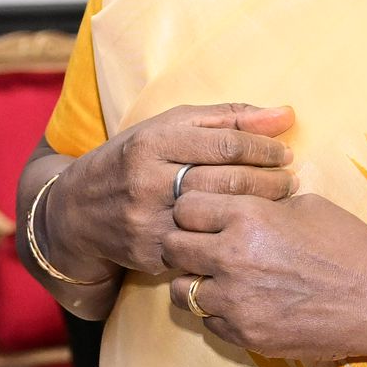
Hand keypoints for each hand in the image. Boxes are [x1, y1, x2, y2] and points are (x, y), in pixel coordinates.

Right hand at [52, 105, 295, 282]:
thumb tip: (286, 114)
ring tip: (279, 203)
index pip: (224, 143)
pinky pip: (202, 246)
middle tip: (290, 180)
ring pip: (217, 216)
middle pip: (225, 181)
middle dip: (268, 181)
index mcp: (152, 142)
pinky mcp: (150, 252)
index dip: (263, 149)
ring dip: (257, 210)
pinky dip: (230, 238)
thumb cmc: (132, 159)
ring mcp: (148, 219)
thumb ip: (226, 119)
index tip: (284, 153)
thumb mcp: (167, 127)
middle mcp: (147, 180)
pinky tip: (247, 231)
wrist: (76, 211)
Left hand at [161, 189, 366, 366]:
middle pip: (171, 247)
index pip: (184, 206)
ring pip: (179, 291)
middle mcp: (233, 257)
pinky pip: (208, 322)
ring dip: (194, 283)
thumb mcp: (305, 205)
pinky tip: (244, 304)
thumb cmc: (350, 246)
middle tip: (202, 249)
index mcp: (248, 216)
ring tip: (219, 280)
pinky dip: (219, 314)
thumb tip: (233, 199)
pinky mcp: (246, 335)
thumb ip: (259, 203)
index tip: (205, 217)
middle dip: (183, 245)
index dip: (192, 211)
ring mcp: (236, 301)